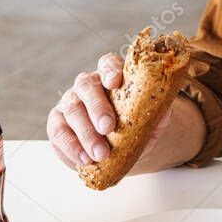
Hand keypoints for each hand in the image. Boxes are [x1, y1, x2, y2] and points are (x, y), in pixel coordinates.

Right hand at [46, 52, 203, 173]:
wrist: (117, 150)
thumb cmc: (133, 126)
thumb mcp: (150, 119)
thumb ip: (157, 112)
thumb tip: (164, 111)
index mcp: (111, 76)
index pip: (108, 63)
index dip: (110, 69)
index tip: (115, 82)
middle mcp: (88, 85)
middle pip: (86, 85)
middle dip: (97, 106)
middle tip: (108, 128)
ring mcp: (70, 102)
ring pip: (72, 109)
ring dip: (86, 132)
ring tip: (100, 154)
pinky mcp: (57, 123)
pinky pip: (58, 131)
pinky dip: (71, 146)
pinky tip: (84, 158)